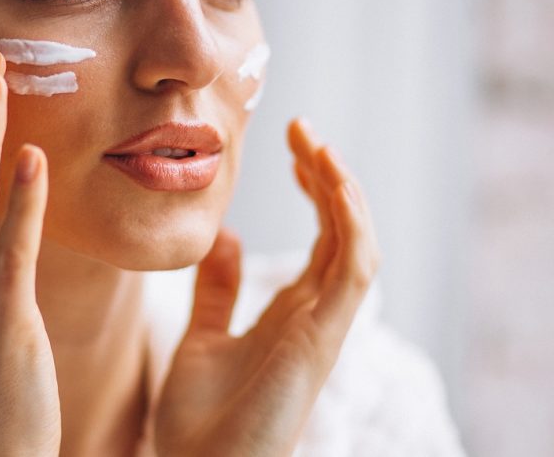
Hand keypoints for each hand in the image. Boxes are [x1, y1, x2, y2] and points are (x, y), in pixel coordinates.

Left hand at [153, 118, 380, 456]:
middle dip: (327, 176)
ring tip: (316, 144)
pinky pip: (354, 271)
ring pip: (355, 242)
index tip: (293, 145)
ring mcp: (324, 328)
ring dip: (342, 189)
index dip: (315, 188)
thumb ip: (216, 293)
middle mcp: (316, 316)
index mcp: (293, 314)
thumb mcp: (200, 340)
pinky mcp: (322, 340)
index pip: (322, 237)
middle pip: (341, 230)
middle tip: (302, 128)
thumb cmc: (198, 425)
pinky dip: (351, 223)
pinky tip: (332, 183)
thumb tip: (223, 237)